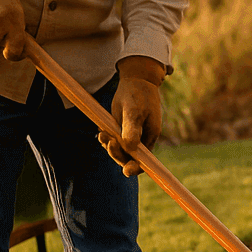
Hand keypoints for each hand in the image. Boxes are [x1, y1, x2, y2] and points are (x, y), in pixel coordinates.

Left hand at [100, 57, 164, 177]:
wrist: (135, 80)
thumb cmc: (139, 95)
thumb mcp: (135, 111)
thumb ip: (132, 129)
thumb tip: (130, 147)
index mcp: (149, 138)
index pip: (144, 161)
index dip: (136, 168)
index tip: (126, 171)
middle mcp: (140, 140)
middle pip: (128, 158)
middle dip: (116, 154)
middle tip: (108, 141)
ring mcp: (130, 136)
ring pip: (118, 150)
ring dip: (109, 146)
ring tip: (102, 135)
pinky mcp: (121, 130)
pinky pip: (113, 141)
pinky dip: (106, 139)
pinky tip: (101, 132)